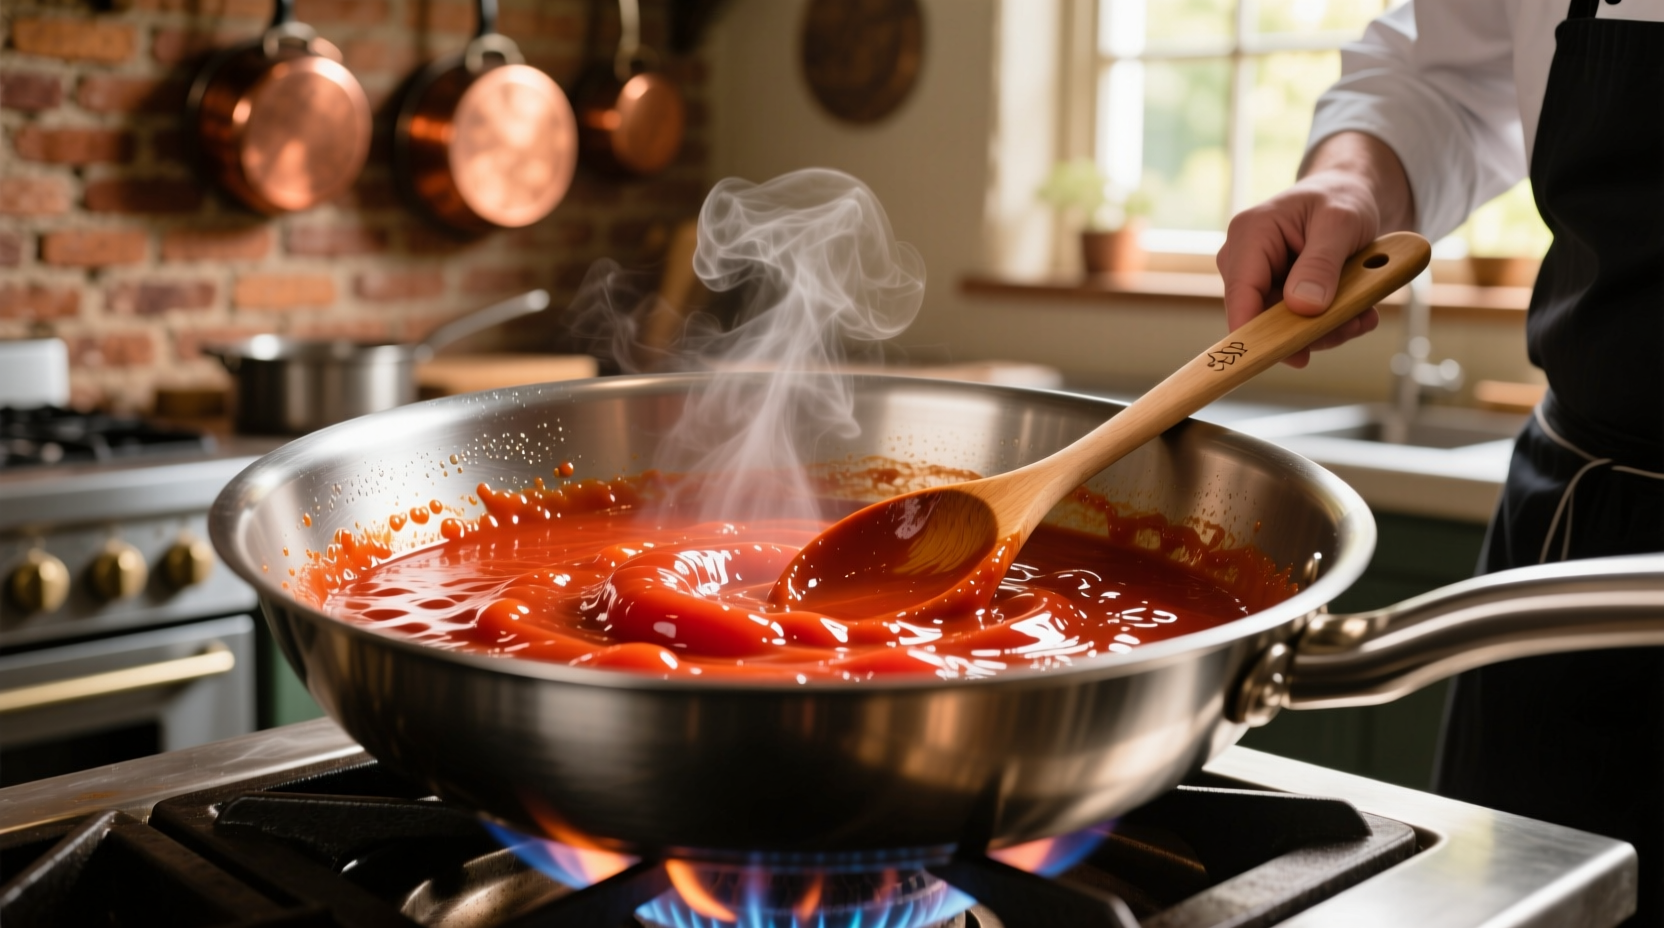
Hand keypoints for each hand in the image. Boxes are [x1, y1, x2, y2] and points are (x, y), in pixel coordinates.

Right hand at [1216, 131, 1414, 367]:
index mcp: (1250, 234)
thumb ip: (1321, 263)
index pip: (1241, 291)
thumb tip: (1302, 307)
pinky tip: (1355, 312)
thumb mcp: (1341, 223)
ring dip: (1326, 329)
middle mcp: (1243, 260)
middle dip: (1310, 329)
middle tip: (1356, 323)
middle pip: (1262, 317)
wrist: (1348, 194)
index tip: (1281, 355)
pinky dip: (1328, 324)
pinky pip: (1295, 325)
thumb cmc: (1342, 198)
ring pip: (1282, 327)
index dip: (1254, 330)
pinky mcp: (1275, 296)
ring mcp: (1258, 281)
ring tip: (1362, 314)